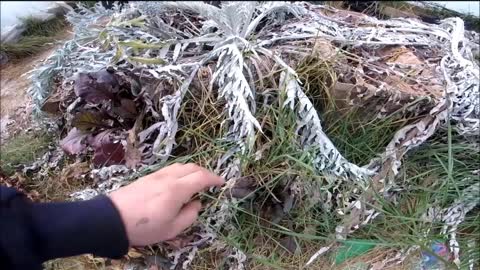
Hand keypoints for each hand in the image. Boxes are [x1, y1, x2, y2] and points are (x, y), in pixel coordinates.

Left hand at [108, 163, 223, 245]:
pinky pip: (170, 169)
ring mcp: (156, 175)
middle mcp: (168, 178)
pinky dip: (181, 171)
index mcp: (177, 189)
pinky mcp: (147, 177)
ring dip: (193, 170)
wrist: (111, 220)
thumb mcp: (172, 229)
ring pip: (180, 166)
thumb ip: (189, 215)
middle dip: (205, 172)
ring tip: (197, 180)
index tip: (222, 183)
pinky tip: (180, 181)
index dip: (214, 179)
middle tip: (212, 182)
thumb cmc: (144, 227)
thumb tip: (197, 203)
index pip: (201, 177)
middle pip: (192, 167)